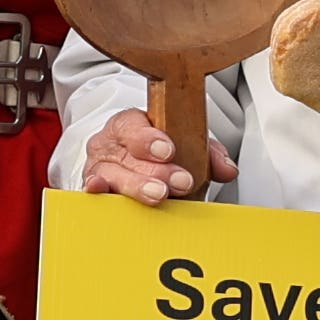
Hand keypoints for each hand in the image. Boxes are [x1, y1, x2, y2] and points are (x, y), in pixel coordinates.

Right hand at [87, 105, 232, 207]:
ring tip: (159, 195)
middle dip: (155, 170)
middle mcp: (110, 144)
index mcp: (130, 124)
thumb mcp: (186, 145)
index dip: (150, 138)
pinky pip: (92, 191)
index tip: (168, 151)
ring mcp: (98, 168)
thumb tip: (227, 169)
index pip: (134, 125)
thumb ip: (209, 154)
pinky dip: (98, 194)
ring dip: (136, 186)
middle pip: (127, 154)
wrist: (131, 164)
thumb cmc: (159, 154)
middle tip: (180, 182)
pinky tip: (103, 192)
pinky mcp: (93, 190)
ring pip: (111, 175)